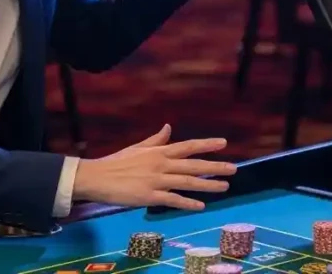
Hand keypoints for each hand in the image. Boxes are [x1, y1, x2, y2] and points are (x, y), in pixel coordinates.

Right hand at [72, 124, 235, 210]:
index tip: (223, 143)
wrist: (97, 177)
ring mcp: (157, 180)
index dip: (206, 144)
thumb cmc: (117, 162)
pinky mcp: (150, 196)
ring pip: (187, 182)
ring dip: (207, 185)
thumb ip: (156, 139)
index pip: (188, 146)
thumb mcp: (138, 147)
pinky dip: (187, 202)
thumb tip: (168, 127)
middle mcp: (161, 164)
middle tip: (233, 168)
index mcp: (159, 151)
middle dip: (215, 166)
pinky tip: (201, 205)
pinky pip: (173, 199)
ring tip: (224, 186)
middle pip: (193, 165)